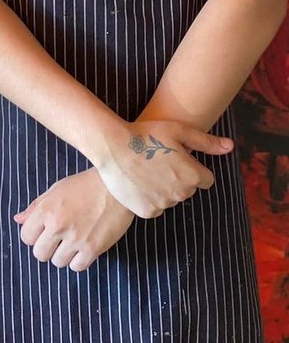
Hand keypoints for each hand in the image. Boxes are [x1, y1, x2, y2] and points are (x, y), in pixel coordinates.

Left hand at [14, 168, 134, 270]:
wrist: (117, 186)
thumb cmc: (85, 185)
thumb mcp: (56, 190)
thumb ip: (36, 207)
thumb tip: (18, 220)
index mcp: (46, 209)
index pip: (26, 236)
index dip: (34, 236)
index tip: (43, 232)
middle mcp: (58, 225)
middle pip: (39, 254)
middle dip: (46, 248)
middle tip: (57, 240)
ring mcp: (75, 238)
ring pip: (57, 262)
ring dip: (63, 255)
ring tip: (72, 243)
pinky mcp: (93, 248)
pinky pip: (77, 267)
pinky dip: (78, 261)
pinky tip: (83, 249)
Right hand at [94, 119, 232, 218]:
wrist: (113, 147)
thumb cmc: (146, 134)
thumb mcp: (179, 130)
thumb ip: (207, 142)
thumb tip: (230, 147)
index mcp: (193, 176)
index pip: (205, 179)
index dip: (193, 168)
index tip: (177, 159)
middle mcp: (181, 194)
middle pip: (187, 190)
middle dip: (178, 179)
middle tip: (159, 163)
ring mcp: (164, 204)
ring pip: (170, 199)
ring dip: (163, 189)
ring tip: (146, 171)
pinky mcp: (147, 212)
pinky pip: (154, 208)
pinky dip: (148, 198)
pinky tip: (138, 183)